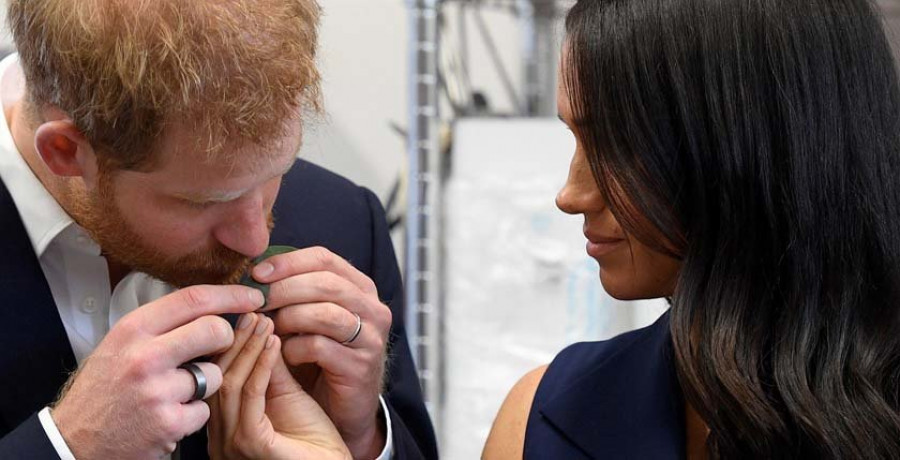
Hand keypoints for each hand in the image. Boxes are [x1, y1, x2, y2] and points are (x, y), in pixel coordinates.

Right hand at [51, 285, 264, 458]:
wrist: (75, 440)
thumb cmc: (104, 389)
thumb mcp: (121, 344)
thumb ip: (162, 325)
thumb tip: (212, 307)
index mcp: (133, 329)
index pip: (194, 299)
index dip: (231, 295)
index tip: (252, 297)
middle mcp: (144, 356)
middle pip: (215, 330)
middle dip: (226, 339)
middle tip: (216, 349)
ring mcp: (158, 391)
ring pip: (215, 374)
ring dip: (204, 384)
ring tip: (175, 392)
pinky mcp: (169, 422)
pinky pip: (205, 410)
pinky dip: (193, 415)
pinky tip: (169, 415)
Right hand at [208, 312, 350, 459]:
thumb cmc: (313, 441)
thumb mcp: (286, 395)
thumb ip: (270, 368)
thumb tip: (261, 326)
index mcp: (222, 425)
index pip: (213, 376)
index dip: (228, 342)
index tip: (246, 312)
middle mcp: (218, 436)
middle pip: (215, 378)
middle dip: (235, 340)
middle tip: (252, 310)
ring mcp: (230, 443)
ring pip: (229, 384)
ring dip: (248, 348)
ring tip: (265, 320)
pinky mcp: (250, 444)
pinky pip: (250, 397)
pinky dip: (261, 366)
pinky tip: (273, 344)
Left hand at [250, 247, 392, 457]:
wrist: (343, 408)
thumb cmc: (320, 358)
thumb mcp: (309, 318)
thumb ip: (293, 294)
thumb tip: (254, 275)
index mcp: (360, 287)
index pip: (324, 258)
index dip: (288, 262)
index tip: (257, 273)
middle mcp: (372, 308)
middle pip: (325, 282)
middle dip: (283, 288)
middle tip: (255, 301)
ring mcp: (370, 337)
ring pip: (324, 313)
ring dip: (288, 319)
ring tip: (270, 330)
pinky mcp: (361, 365)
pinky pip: (319, 347)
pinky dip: (293, 349)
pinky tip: (284, 356)